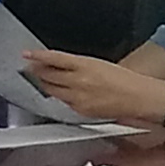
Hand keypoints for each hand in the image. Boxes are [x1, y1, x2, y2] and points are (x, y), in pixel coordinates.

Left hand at [28, 50, 164, 124]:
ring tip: (42, 80)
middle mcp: (78, 81)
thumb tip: (61, 66)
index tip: (27, 55)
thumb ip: (77, 66)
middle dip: (37, 71)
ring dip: (45, 84)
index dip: (38, 56)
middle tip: (30, 68)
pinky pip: (64, 103)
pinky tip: (63, 93)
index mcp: (84, 65)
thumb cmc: (123, 79)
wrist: (137, 97)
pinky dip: (61, 97)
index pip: (54, 59)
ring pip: (52, 91)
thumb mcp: (98, 64)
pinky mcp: (80, 110)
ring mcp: (78, 97)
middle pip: (48, 76)